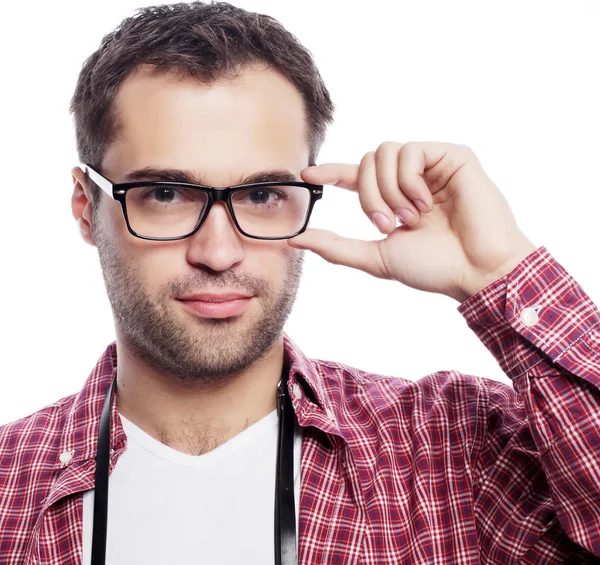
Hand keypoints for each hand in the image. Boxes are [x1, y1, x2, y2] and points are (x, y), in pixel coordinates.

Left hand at [289, 141, 536, 301]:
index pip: (356, 177)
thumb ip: (336, 247)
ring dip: (389, 190)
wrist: (476, 270)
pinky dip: (410, 181)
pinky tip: (429, 203)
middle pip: (366, 162)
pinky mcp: (453, 156)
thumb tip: (296, 238)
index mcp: (394, 199)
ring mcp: (432, 166)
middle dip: (368, 196)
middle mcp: (410, 180)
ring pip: (384, 152)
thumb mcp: (376, 257)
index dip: (331, 173)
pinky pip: (411, 151)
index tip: (308, 175)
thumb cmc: (433, 267)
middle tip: (387, 224)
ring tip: (412, 217)